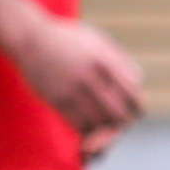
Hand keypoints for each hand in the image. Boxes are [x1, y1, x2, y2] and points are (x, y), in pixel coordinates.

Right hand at [8, 13, 144, 139]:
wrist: (30, 38)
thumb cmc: (69, 39)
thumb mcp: (98, 39)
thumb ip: (120, 59)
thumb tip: (138, 82)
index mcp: (103, 59)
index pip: (131, 92)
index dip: (139, 107)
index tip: (138, 111)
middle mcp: (89, 75)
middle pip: (116, 112)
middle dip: (122, 122)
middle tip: (120, 122)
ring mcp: (71, 88)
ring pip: (98, 122)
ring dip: (105, 129)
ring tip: (105, 126)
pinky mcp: (55, 99)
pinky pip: (78, 125)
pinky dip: (87, 131)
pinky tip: (89, 126)